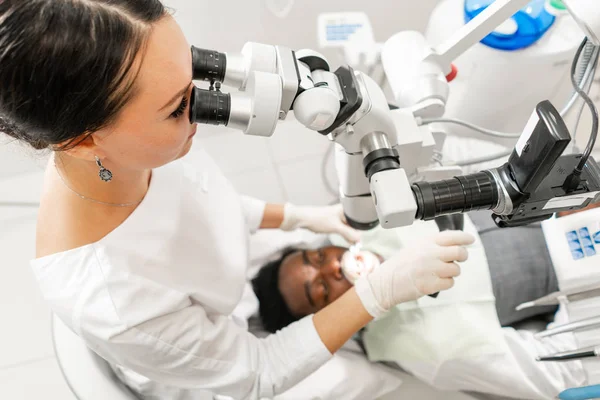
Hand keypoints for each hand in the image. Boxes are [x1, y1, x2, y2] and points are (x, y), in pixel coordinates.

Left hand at [279, 203, 359, 242]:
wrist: (302, 219)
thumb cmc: (318, 219)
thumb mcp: (336, 227)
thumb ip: (349, 233)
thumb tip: (359, 239)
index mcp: (345, 209)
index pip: (358, 220)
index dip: (360, 231)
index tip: (360, 241)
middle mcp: (342, 211)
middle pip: (353, 224)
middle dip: (354, 234)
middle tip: (356, 244)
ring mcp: (336, 216)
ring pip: (347, 226)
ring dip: (349, 234)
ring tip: (351, 242)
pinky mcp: (331, 221)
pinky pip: (341, 228)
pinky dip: (344, 234)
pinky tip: (345, 239)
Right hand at [354, 230, 474, 317]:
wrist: (386, 282)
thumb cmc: (401, 265)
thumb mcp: (415, 248)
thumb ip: (434, 245)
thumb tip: (455, 246)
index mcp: (426, 242)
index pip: (452, 236)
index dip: (464, 238)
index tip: (470, 240)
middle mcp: (430, 253)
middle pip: (459, 252)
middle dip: (463, 256)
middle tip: (459, 259)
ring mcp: (431, 269)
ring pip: (456, 269)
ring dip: (451, 272)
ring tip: (439, 273)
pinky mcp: (431, 284)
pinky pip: (450, 283)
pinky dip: (445, 283)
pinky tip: (435, 281)